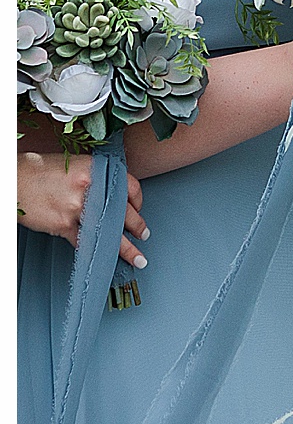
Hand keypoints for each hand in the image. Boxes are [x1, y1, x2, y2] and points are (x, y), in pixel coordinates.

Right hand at [17, 149, 148, 270]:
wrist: (17, 179)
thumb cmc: (44, 170)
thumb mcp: (79, 166)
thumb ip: (97, 180)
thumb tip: (113, 198)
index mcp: (98, 169)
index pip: (129, 186)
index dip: (137, 201)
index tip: (139, 209)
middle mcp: (91, 188)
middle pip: (123, 212)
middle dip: (137, 227)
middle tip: (144, 236)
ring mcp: (77, 208)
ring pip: (107, 231)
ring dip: (123, 248)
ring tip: (136, 257)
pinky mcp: (63, 224)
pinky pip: (83, 241)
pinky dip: (94, 250)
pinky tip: (102, 258)